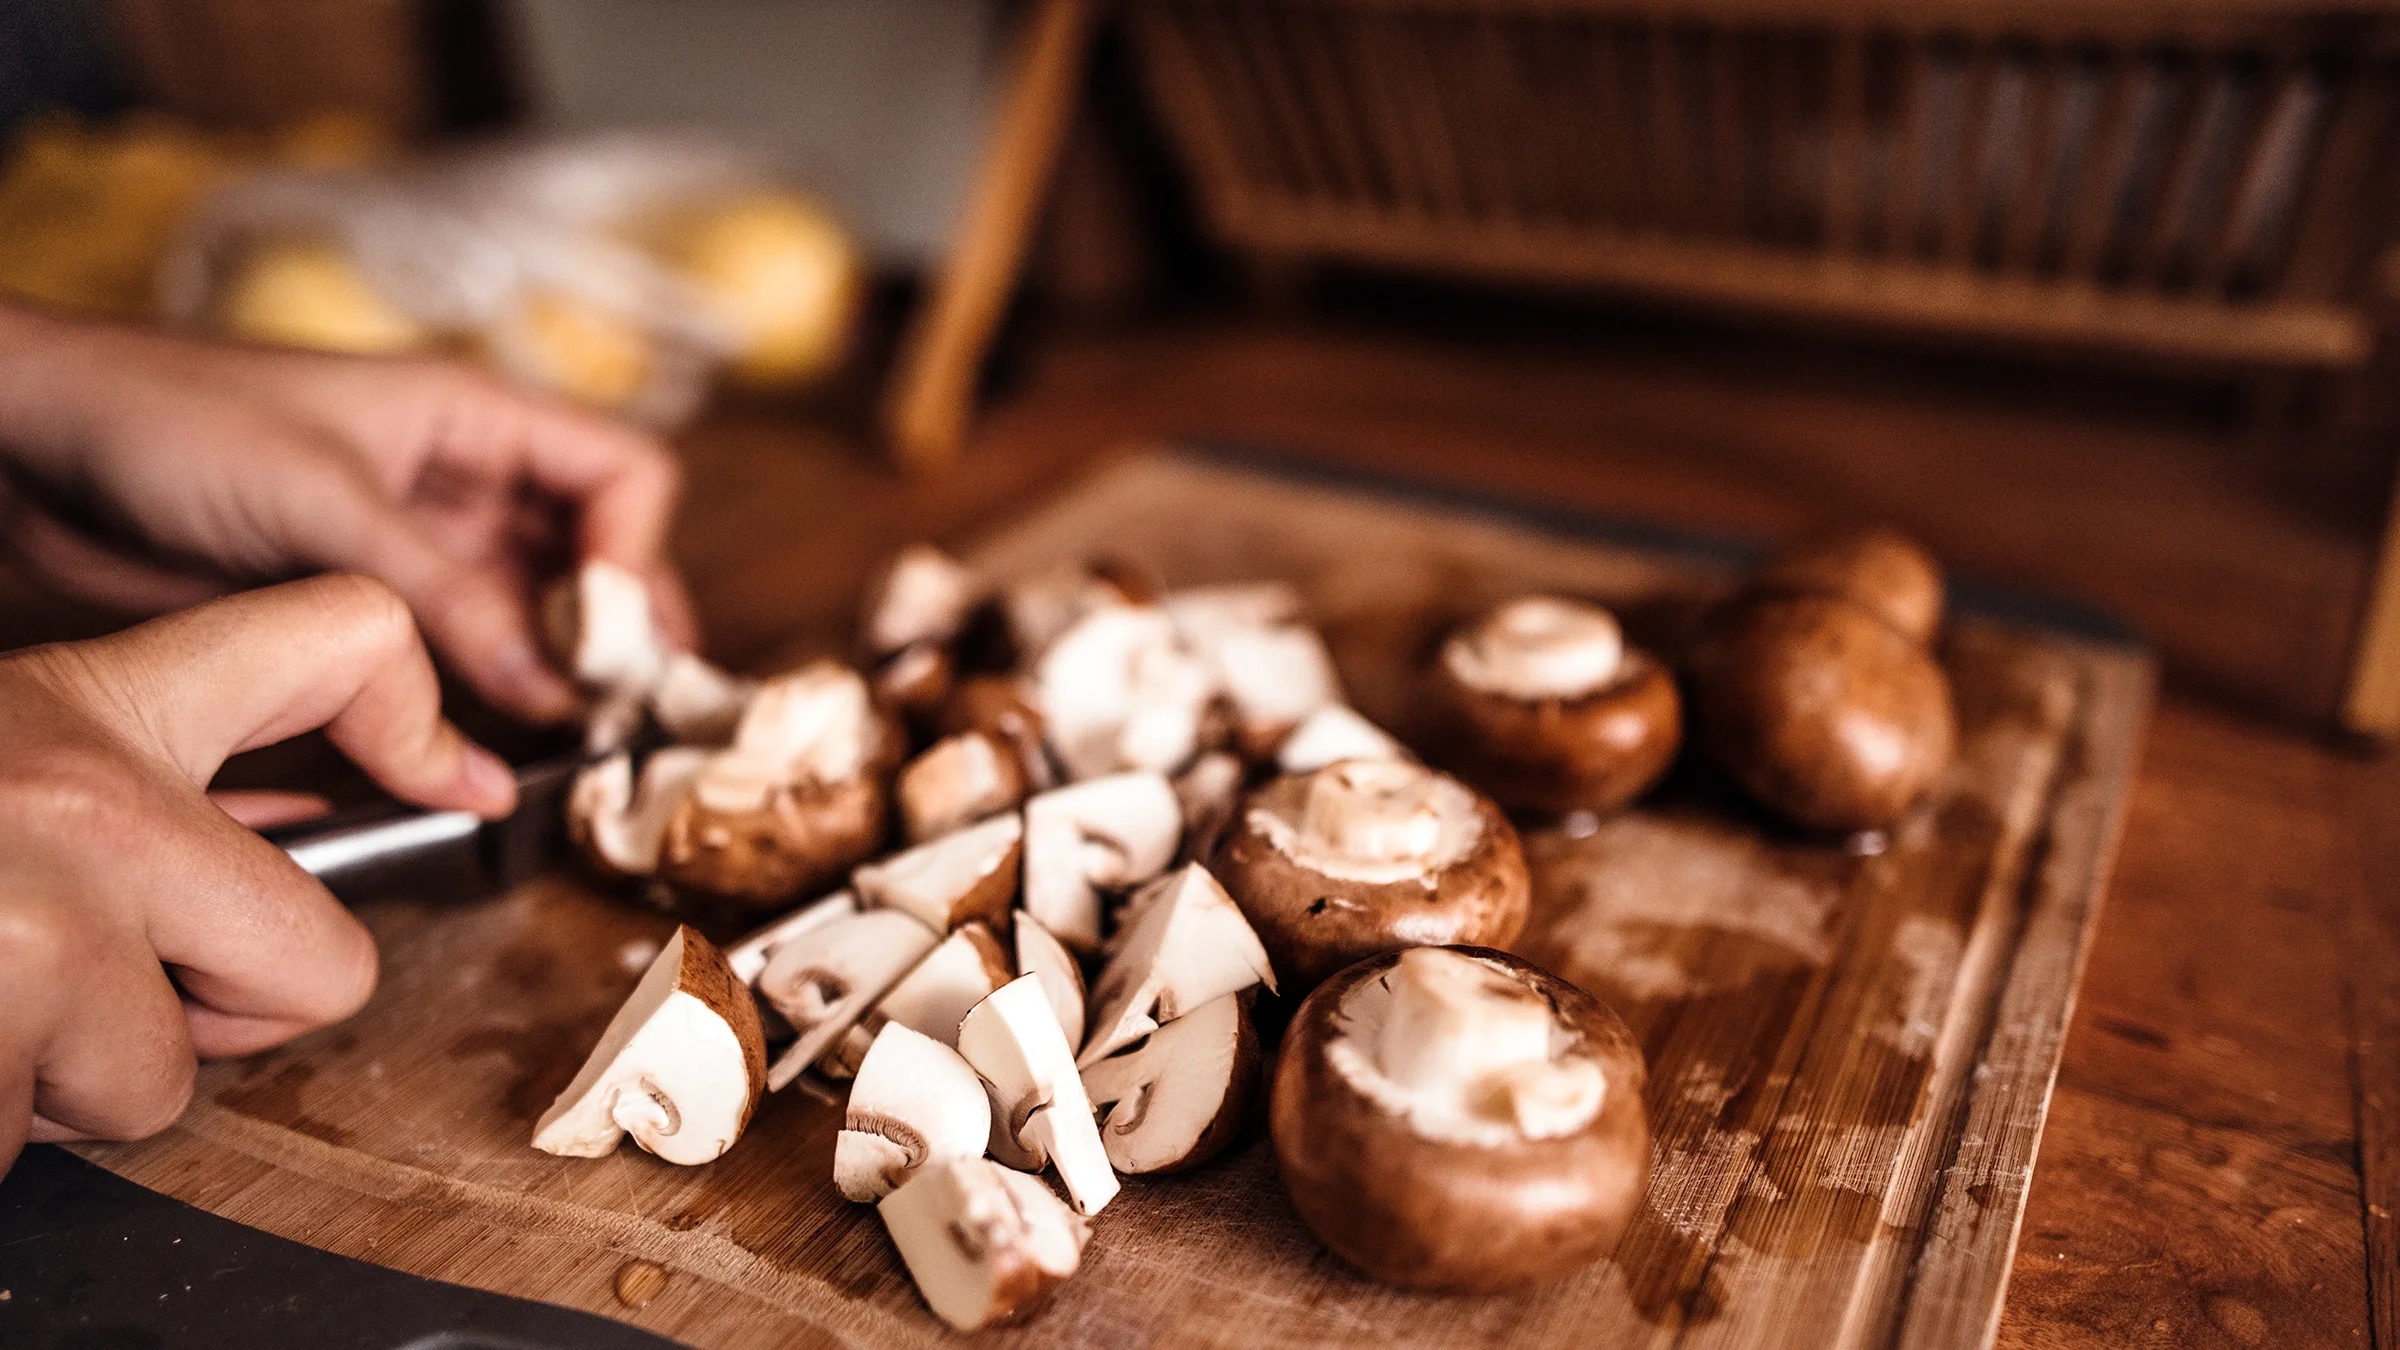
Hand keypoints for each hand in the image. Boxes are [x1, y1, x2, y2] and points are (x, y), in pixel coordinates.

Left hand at [0, 306, 693, 720]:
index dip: (636, 556)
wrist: (36, 443)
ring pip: (531, 614)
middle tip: (618, 720)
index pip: (623, 476)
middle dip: (614, 634)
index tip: (610, 643)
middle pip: (594, 556)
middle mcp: (463, 481)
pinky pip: (460, 654)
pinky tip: (489, 747)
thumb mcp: (325, 503)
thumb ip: (446, 596)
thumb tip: (551, 687)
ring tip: (566, 748)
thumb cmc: (170, 419)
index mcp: (475, 416)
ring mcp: (418, 546)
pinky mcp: (365, 603)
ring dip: (554, 677)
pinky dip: (487, 700)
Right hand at [0, 575, 516, 1171]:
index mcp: (94, 707)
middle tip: (83, 986)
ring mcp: (32, 929)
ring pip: (162, 1086)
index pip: (349, 635)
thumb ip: (122, 785)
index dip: (408, 707)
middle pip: (323, 965)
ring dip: (52, 1085)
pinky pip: (29, 1147)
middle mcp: (91, 802)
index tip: (434, 776)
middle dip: (215, 1016)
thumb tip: (261, 860)